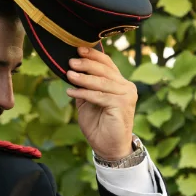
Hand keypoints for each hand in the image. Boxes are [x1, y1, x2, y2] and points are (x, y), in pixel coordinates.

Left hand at [65, 41, 137, 160]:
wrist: (108, 147)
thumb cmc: (98, 124)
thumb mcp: (88, 101)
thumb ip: (84, 86)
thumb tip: (71, 70)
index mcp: (120, 83)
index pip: (107, 63)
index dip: (93, 55)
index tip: (78, 49)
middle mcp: (126, 86)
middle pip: (104, 70)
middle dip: (86, 64)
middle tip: (70, 61)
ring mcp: (126, 95)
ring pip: (101, 82)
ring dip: (83, 78)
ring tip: (68, 74)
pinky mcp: (122, 105)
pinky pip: (99, 96)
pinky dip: (83, 93)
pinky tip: (71, 92)